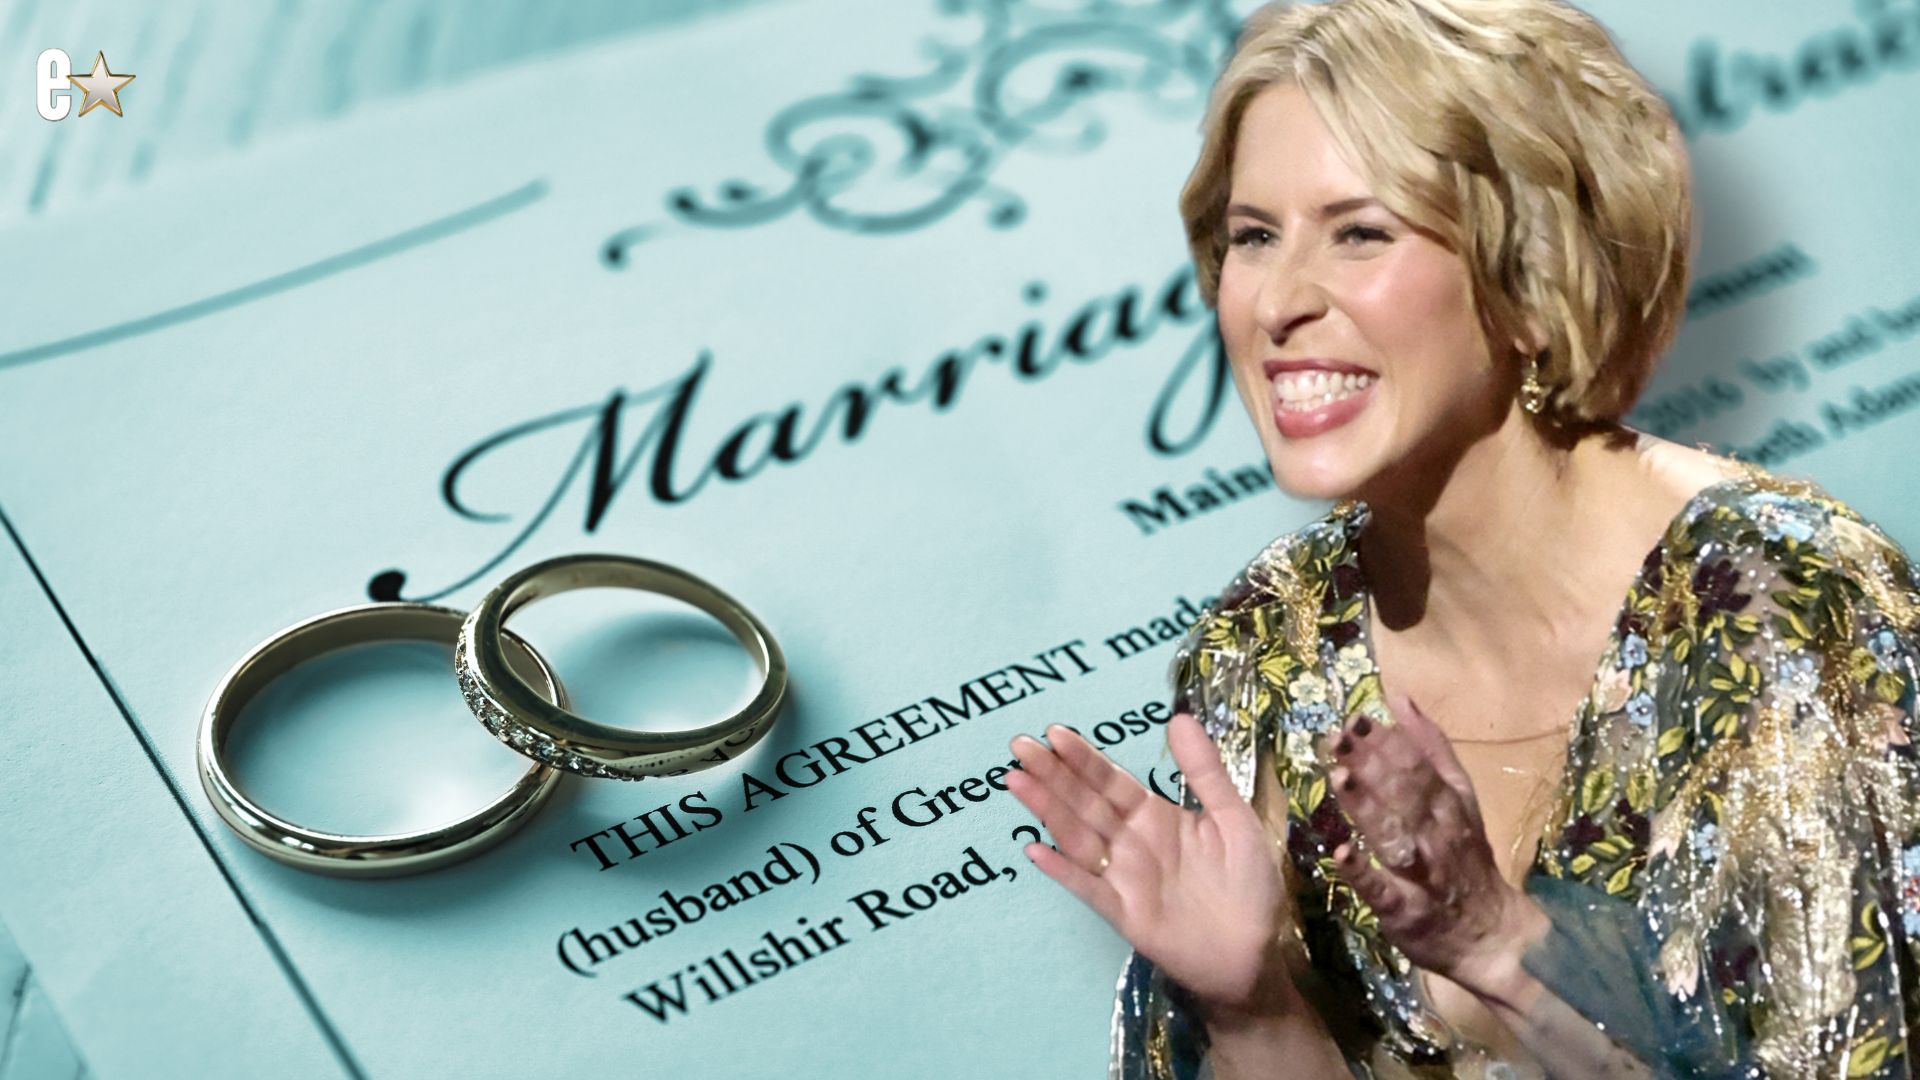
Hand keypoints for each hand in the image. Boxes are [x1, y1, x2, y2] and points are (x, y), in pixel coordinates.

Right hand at [1006, 714, 1298, 1016]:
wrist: (1256, 953)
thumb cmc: (1250, 884)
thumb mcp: (1235, 818)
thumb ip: (1205, 772)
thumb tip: (1180, 718)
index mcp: (1156, 816)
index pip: (1112, 781)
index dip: (1084, 758)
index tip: (1056, 732)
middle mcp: (1132, 842)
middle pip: (1085, 803)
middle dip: (1053, 775)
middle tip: (1020, 746)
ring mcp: (1123, 877)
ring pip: (1078, 837)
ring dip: (1047, 810)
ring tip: (1016, 781)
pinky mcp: (1123, 913)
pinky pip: (1088, 888)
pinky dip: (1062, 870)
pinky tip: (1036, 849)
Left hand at [1324, 695, 1548, 996]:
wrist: (1491, 935)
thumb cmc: (1465, 859)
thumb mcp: (1459, 796)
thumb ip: (1431, 748)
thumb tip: (1400, 698)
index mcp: (1447, 804)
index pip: (1416, 767)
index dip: (1386, 742)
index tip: (1355, 717)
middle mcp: (1436, 833)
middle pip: (1403, 794)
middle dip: (1370, 763)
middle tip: (1338, 737)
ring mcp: (1420, 872)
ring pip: (1393, 834)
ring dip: (1366, 805)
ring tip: (1339, 775)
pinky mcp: (1405, 909)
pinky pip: (1383, 889)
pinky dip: (1363, 872)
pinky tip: (1340, 852)